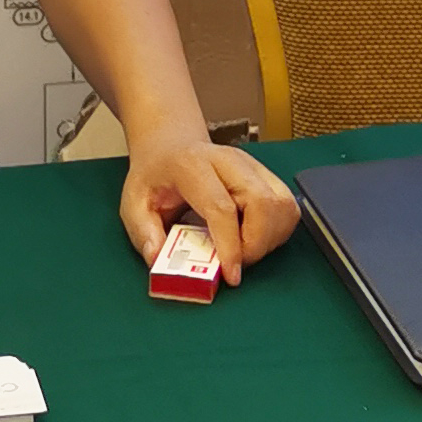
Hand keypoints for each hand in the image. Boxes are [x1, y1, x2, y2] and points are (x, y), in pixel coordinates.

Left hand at [118, 133, 300, 285]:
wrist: (171, 146)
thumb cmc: (155, 177)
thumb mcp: (133, 203)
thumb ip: (143, 233)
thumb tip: (159, 260)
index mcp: (193, 165)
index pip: (222, 207)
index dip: (230, 245)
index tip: (231, 275)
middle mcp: (229, 160)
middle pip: (262, 202)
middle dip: (256, 244)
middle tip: (235, 264)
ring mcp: (252, 165)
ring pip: (282, 204)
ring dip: (270, 239)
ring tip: (243, 251)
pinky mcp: (267, 175)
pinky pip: (288, 207)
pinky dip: (278, 231)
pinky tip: (255, 238)